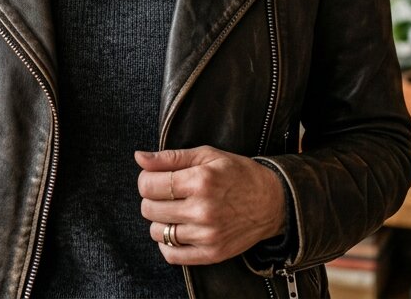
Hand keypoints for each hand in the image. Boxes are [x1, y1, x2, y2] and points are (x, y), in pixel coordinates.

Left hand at [135, 146, 285, 265]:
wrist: (271, 201)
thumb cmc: (237, 173)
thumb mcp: (206, 155)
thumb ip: (170, 157)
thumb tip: (139, 157)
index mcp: (200, 180)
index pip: (149, 185)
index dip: (145, 180)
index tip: (153, 178)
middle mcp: (202, 209)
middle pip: (150, 209)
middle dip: (150, 199)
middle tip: (164, 193)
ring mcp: (207, 235)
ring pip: (158, 232)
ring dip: (159, 220)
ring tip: (173, 210)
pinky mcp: (212, 254)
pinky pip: (172, 255)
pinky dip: (167, 244)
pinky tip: (177, 229)